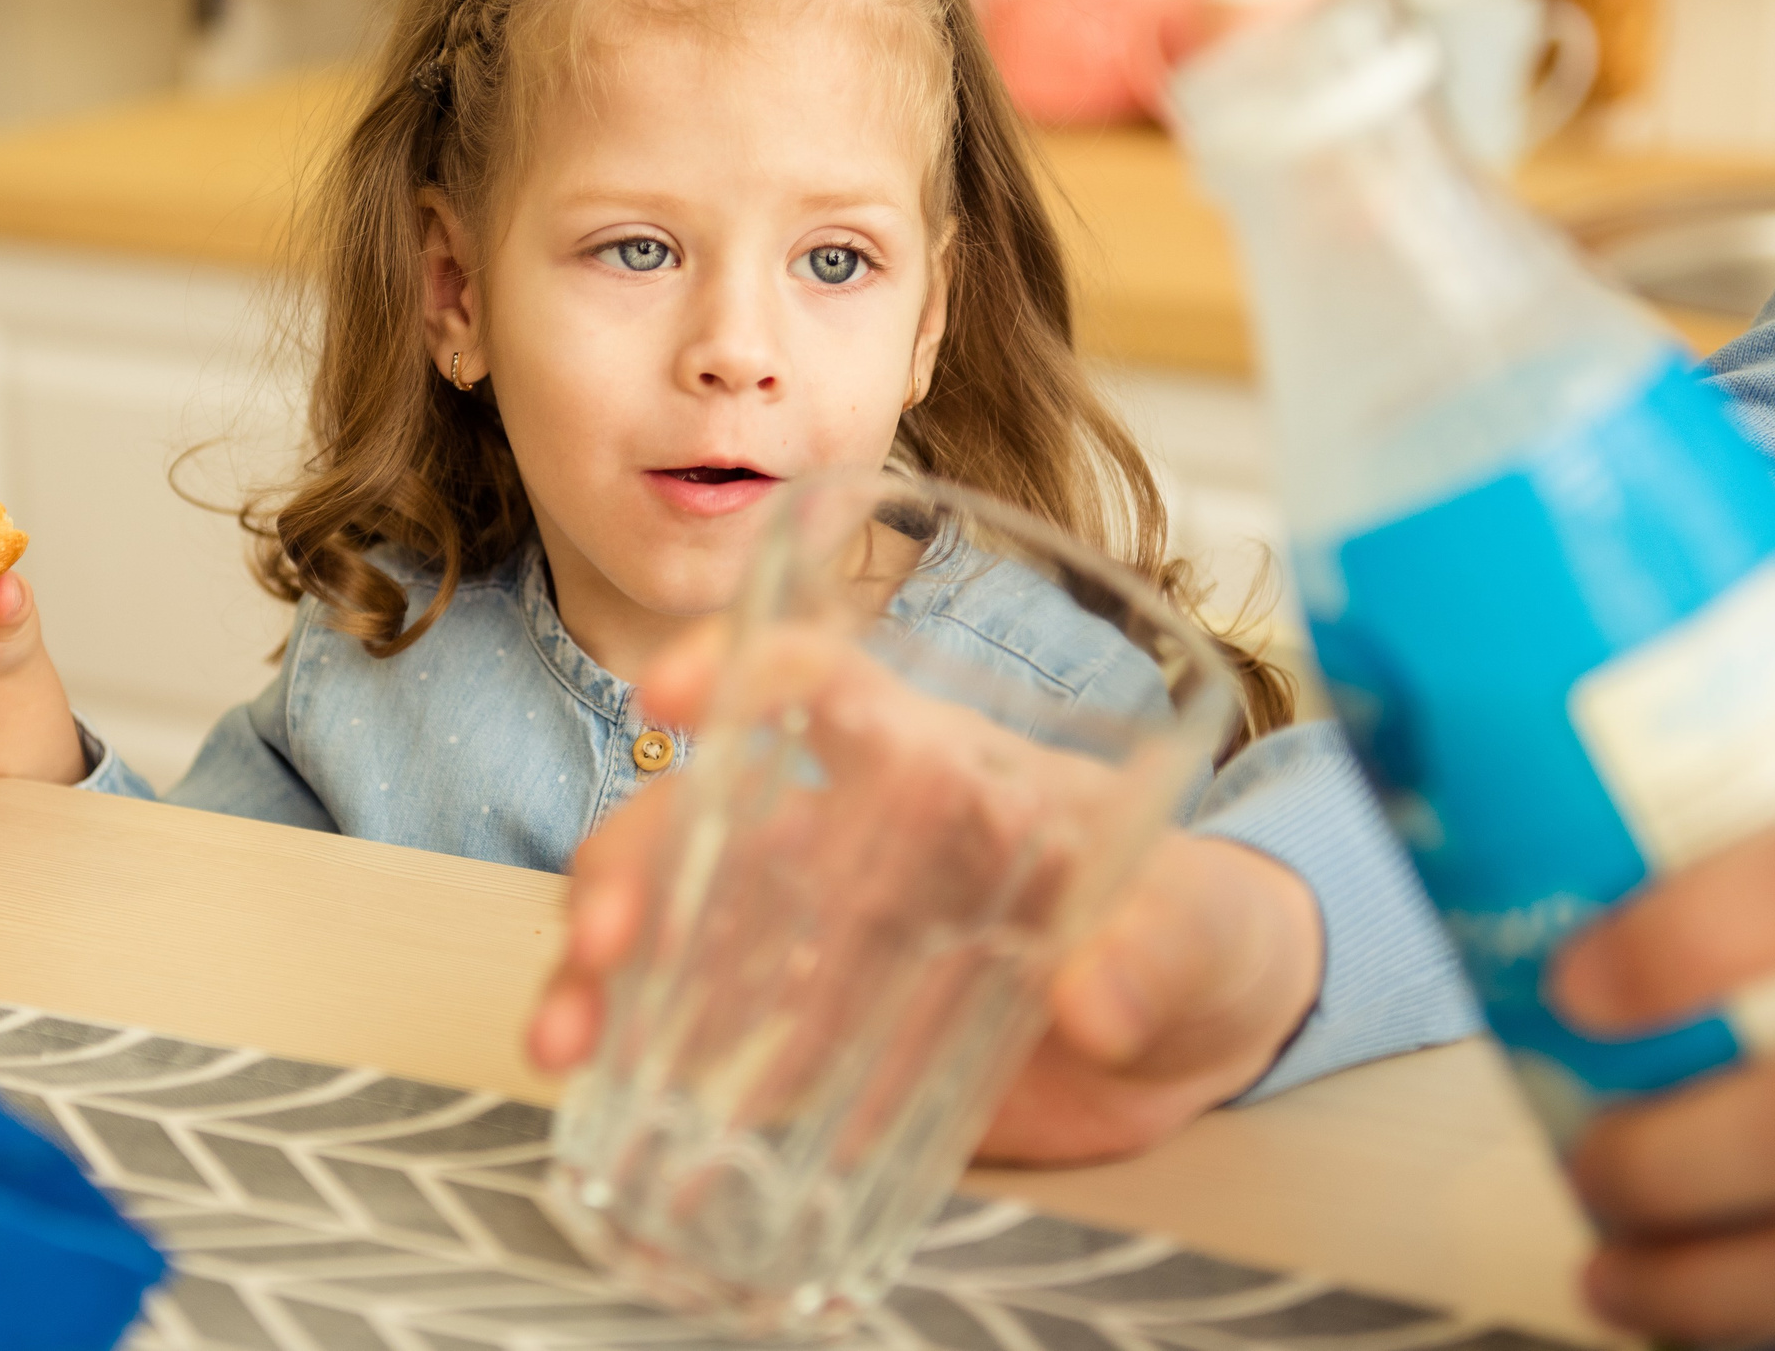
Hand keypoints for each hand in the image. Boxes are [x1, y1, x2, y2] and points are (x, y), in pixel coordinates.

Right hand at [524, 630, 1324, 1165]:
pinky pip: (721, 1036)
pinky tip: (617, 1106)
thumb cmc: (1206, 925)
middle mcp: (864, 836)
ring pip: (686, 924)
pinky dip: (658, 1065)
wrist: (1207, 1031)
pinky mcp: (832, 1034)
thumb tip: (1103, 994)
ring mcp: (835, 937)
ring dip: (611, 973)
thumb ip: (1162, 950)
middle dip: (635, 861)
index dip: (740, 669)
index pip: (825, 684)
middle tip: (603, 942)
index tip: (671, 694)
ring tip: (567, 1039)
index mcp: (944, 766)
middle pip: (712, 811)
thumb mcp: (1206, 929)